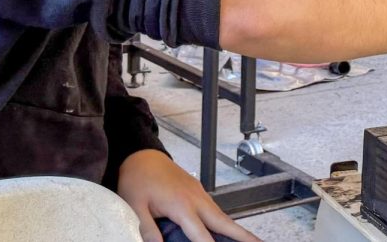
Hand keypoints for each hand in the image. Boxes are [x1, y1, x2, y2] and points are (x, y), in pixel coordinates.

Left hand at [115, 150, 260, 241]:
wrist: (140, 154)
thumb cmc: (137, 179)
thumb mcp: (135, 207)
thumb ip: (148, 229)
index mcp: (181, 204)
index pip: (201, 236)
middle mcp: (195, 198)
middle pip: (225, 222)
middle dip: (244, 236)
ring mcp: (199, 193)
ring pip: (222, 216)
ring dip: (238, 229)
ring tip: (252, 241)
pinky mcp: (198, 191)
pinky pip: (215, 210)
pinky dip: (226, 222)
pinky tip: (228, 231)